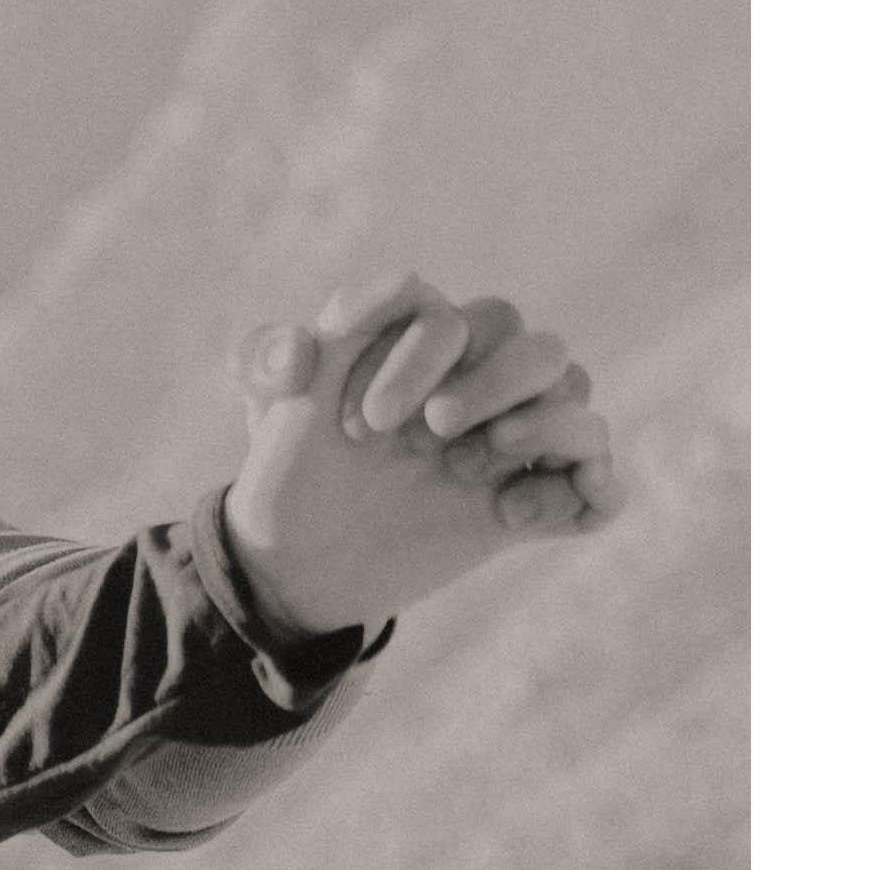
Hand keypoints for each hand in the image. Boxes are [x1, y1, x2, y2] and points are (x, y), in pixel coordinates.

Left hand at [219, 273, 622, 637]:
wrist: (301, 555)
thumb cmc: (293, 466)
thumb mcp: (267, 412)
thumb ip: (266, 360)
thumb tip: (303, 348)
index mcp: (422, 343)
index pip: (445, 314)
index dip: (412, 354)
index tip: (358, 421)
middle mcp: (479, 382)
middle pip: (533, 342)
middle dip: (488, 381)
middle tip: (427, 432)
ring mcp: (515, 442)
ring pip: (578, 395)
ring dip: (540, 424)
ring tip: (467, 468)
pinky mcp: (535, 505)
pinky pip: (603, 485)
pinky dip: (583, 491)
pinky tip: (512, 516)